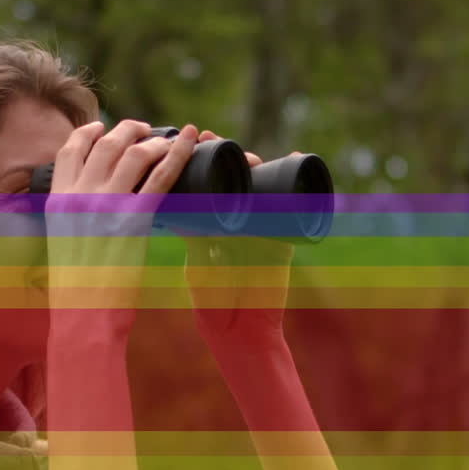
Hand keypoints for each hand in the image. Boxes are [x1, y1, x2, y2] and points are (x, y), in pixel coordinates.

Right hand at [45, 120, 198, 341]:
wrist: (84, 313)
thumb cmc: (76, 287)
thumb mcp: (61, 243)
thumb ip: (72, 217)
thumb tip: (91, 205)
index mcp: (57, 201)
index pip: (69, 150)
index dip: (88, 133)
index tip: (102, 128)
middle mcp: (79, 196)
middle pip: (105, 144)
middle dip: (127, 130)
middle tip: (143, 130)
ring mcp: (107, 205)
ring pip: (134, 153)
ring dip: (153, 140)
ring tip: (167, 139)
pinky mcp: (134, 219)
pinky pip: (161, 176)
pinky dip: (178, 154)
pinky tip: (189, 141)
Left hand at [183, 131, 295, 348]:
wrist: (243, 332)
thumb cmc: (214, 304)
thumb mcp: (199, 265)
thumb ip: (192, 239)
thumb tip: (171, 214)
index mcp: (215, 228)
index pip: (208, 186)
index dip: (198, 161)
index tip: (186, 140)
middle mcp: (239, 223)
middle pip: (235, 180)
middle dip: (226, 155)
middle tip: (211, 137)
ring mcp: (263, 229)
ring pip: (261, 187)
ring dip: (255, 164)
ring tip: (246, 151)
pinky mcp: (285, 239)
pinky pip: (292, 207)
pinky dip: (296, 181)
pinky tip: (296, 157)